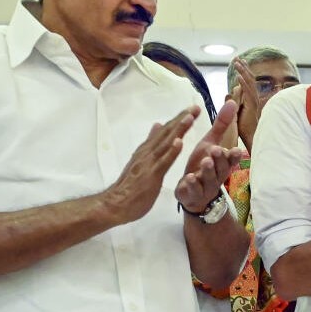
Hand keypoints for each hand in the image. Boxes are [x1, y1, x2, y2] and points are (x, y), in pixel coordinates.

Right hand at [102, 107, 198, 223]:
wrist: (114, 204)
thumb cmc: (129, 186)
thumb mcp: (141, 161)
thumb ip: (150, 144)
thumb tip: (157, 125)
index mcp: (147, 150)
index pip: (165, 131)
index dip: (178, 119)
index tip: (191, 109)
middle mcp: (147, 152)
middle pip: (167, 132)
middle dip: (182, 119)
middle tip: (196, 107)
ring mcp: (149, 163)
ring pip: (166, 143)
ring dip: (178, 129)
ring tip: (190, 117)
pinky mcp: (151, 175)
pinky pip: (163, 162)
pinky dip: (171, 151)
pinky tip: (179, 142)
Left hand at [175, 99, 246, 213]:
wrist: (192, 193)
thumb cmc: (202, 165)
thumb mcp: (210, 143)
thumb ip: (221, 125)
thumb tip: (232, 102)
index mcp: (222, 163)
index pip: (231, 159)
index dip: (233, 156)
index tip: (236, 150)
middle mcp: (217, 175)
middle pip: (221, 168)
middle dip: (219, 160)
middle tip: (215, 150)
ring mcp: (206, 186)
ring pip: (209, 179)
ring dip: (207, 170)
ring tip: (205, 162)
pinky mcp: (193, 194)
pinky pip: (194, 190)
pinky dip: (192, 184)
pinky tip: (189, 178)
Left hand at [231, 58, 261, 150]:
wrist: (250, 143)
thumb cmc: (245, 131)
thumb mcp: (236, 114)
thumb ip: (234, 102)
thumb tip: (228, 93)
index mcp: (250, 101)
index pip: (247, 83)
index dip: (243, 72)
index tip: (239, 63)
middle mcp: (254, 100)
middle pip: (249, 80)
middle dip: (243, 68)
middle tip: (237, 58)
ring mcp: (254, 103)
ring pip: (249, 84)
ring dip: (243, 72)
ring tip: (236, 62)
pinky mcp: (252, 108)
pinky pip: (248, 93)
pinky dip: (243, 84)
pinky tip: (237, 77)